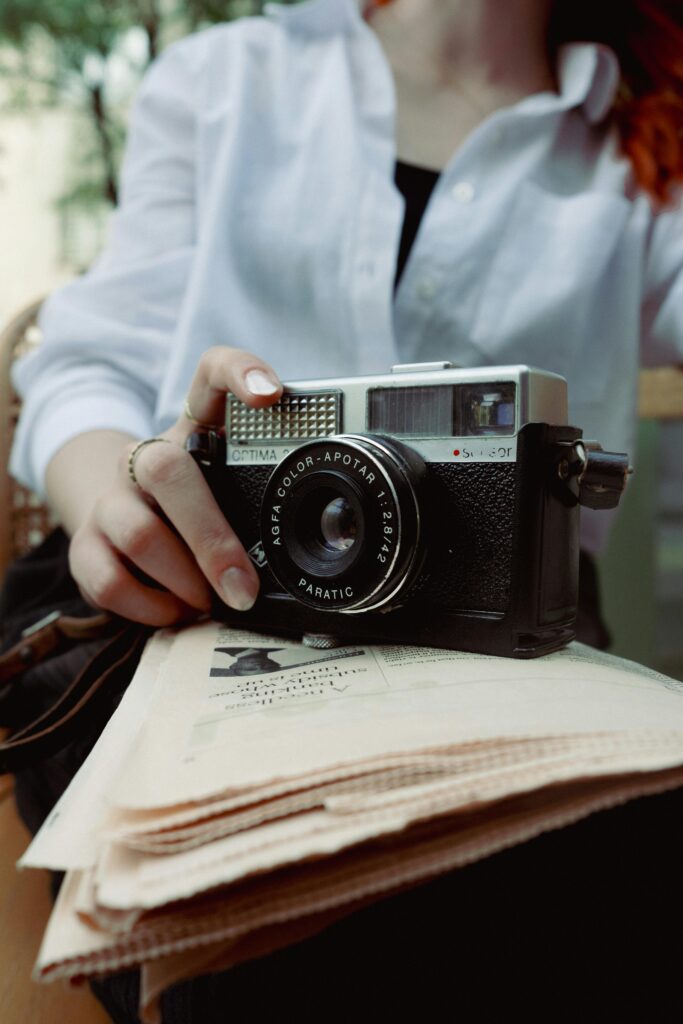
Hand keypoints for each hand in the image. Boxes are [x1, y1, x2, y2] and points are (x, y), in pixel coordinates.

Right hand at [66, 348, 281, 624]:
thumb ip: (270, 494)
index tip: (271, 394)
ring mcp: (113, 498)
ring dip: (183, 580)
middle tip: (243, 586)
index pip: (211, 374)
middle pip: (167, 469)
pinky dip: (151, 607)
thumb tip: (327, 535)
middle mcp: (148, 456)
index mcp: (195, 429)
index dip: (239, 373)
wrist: (120, 521)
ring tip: (210, 602)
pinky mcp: (85, 544)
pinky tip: (177, 612)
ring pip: (138, 532)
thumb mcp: (237, 488)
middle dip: (211, 538)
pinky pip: (108, 579)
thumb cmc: (200, 507)